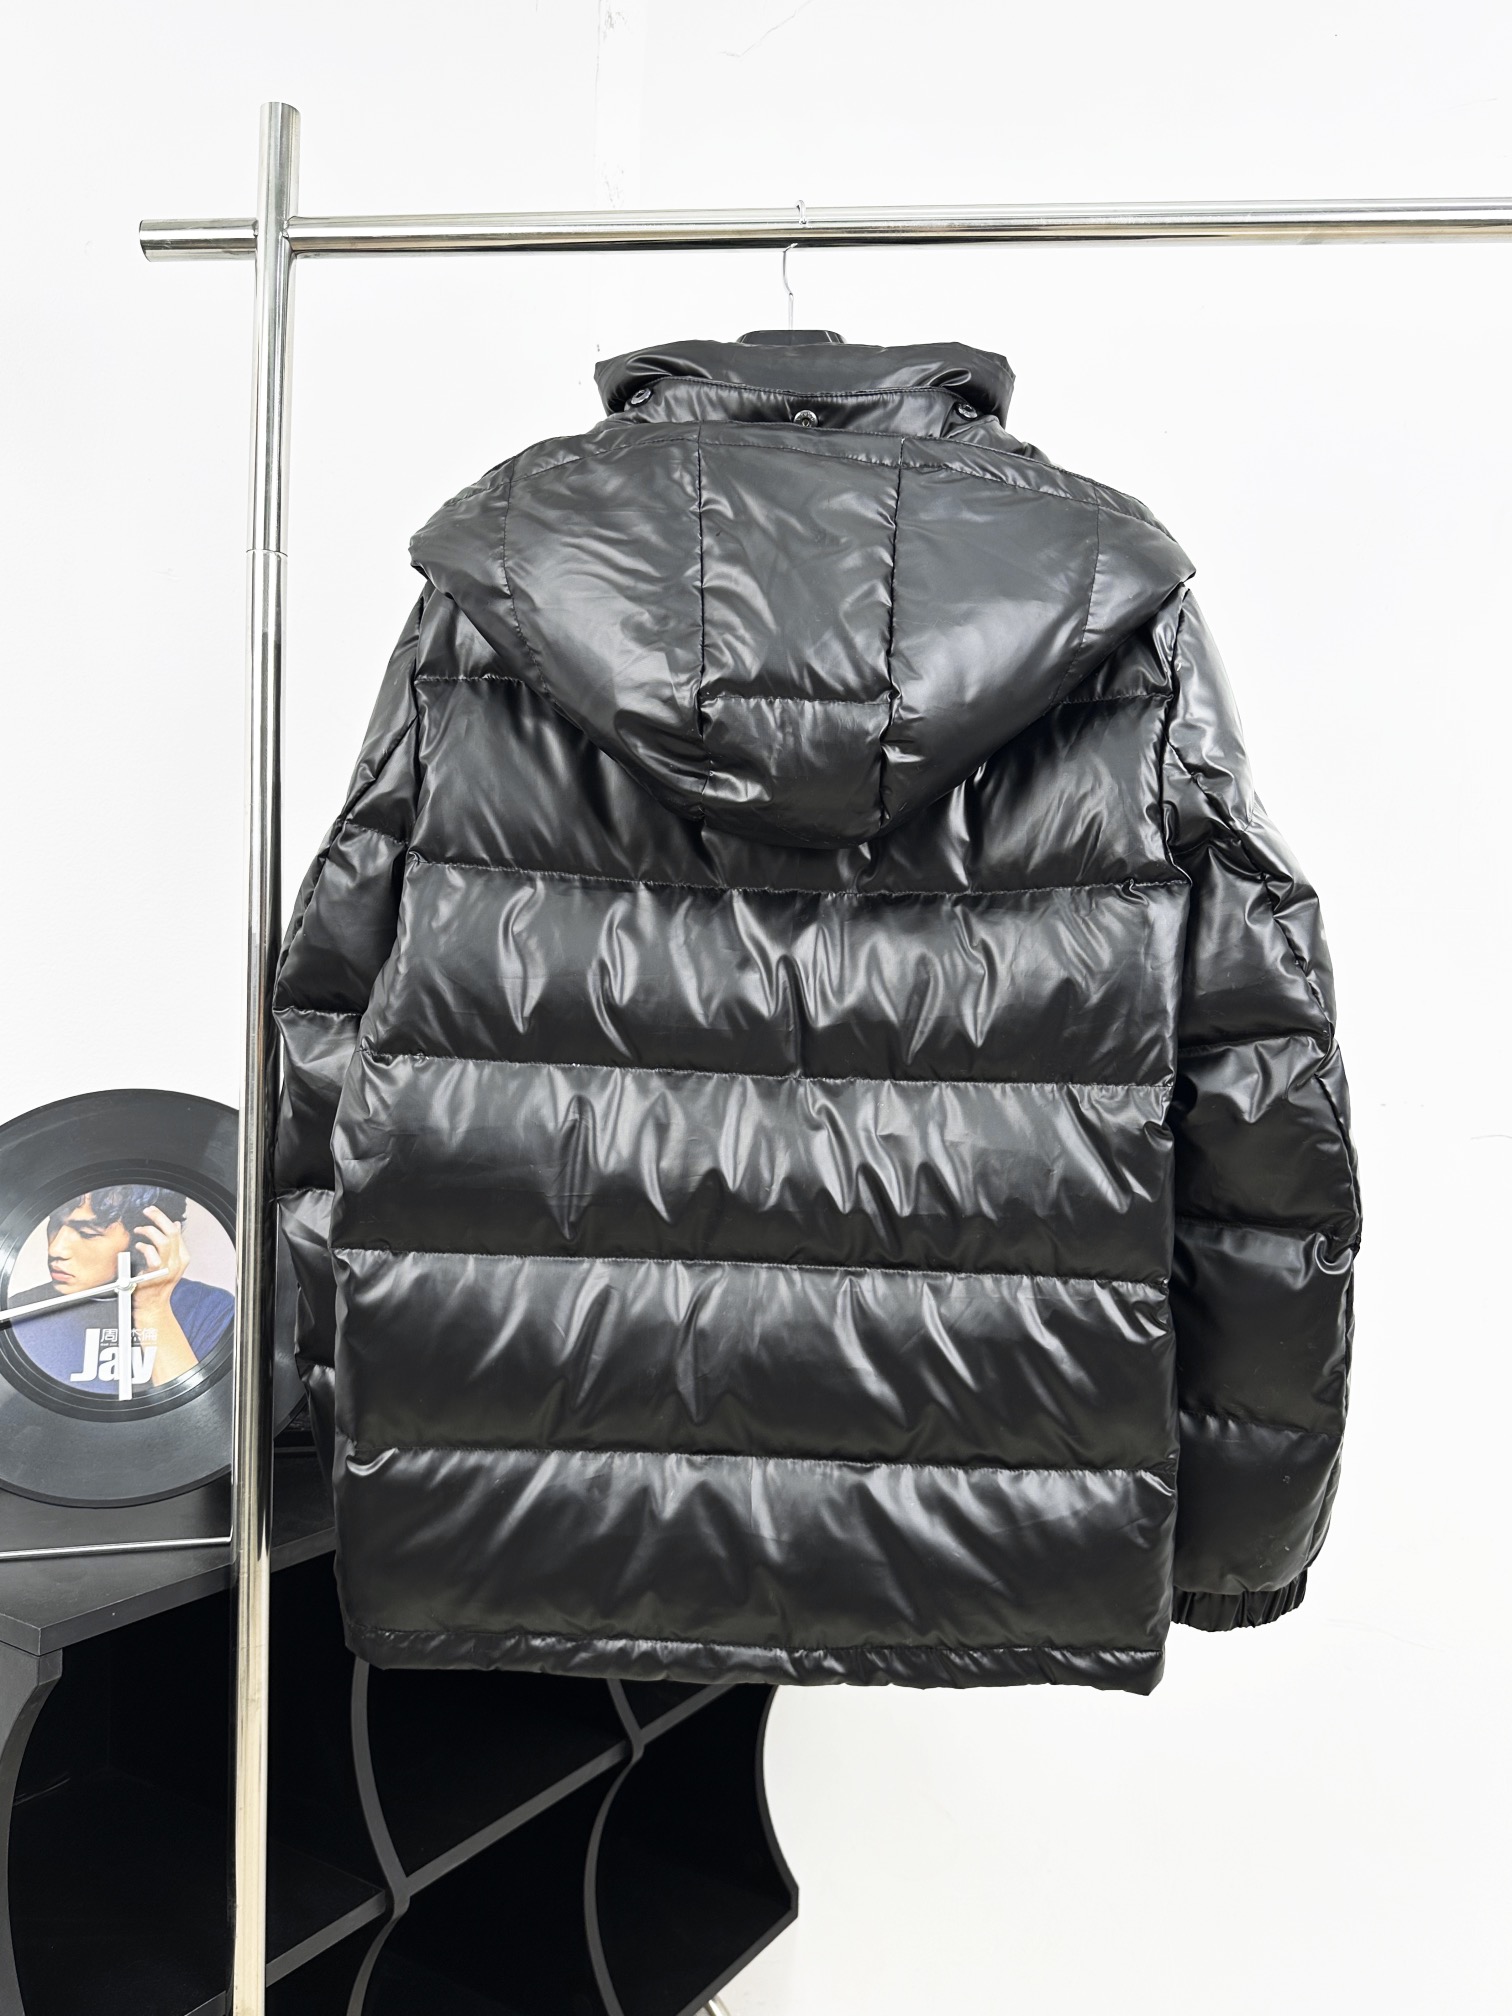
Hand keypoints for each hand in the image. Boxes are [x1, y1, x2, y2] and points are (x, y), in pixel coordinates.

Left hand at [131, 1205, 189, 1320]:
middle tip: (148, 1211)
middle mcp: (177, 1262)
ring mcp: (167, 1268)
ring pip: (163, 1241)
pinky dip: (144, 1247)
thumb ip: (173, 1245)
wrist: (152, 1306)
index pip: (176, 1231)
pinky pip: (152, 1256)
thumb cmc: (157, 1285)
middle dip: (158, 1218)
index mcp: (182, 1257)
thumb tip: (175, 1225)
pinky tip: (138, 1246)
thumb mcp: (170, 1262)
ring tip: (140, 1230)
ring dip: (150, 1231)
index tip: (153, 1211)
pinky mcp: (156, 1274)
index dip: (163, 1218)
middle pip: (171, 1232)